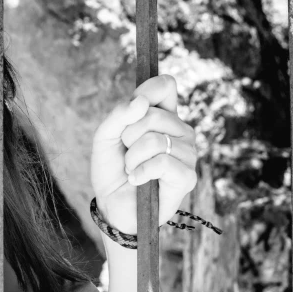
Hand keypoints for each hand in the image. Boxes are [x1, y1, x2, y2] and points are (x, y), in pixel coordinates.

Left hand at [90, 75, 196, 234]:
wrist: (112, 206)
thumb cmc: (112, 170)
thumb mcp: (105, 137)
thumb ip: (119, 115)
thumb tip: (141, 101)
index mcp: (164, 116)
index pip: (165, 86)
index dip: (146, 92)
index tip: (131, 110)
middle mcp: (180, 131)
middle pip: (152, 114)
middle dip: (127, 136)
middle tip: (126, 153)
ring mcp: (188, 154)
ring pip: (154, 140)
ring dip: (132, 158)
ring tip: (132, 169)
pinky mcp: (188, 177)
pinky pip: (162, 162)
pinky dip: (140, 172)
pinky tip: (137, 180)